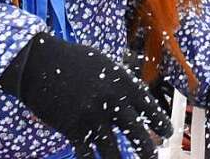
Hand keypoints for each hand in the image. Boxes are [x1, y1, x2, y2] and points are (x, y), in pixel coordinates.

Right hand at [0, 32, 171, 158]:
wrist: (42, 62)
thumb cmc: (73, 60)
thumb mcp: (105, 63)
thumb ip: (121, 80)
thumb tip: (136, 95)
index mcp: (123, 83)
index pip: (149, 107)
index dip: (160, 122)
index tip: (167, 132)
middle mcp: (112, 101)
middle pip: (137, 133)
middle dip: (147, 149)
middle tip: (152, 156)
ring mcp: (92, 116)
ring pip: (113, 150)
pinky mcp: (73, 128)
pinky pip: (87, 154)